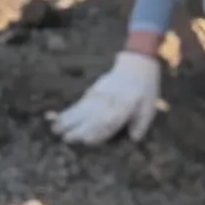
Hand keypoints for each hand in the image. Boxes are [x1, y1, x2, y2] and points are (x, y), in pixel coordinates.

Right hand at [47, 50, 161, 144]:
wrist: (136, 64)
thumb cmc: (145, 89)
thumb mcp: (150, 106)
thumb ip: (142, 123)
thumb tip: (134, 138)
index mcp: (123, 107)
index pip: (108, 122)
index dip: (98, 131)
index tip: (86, 140)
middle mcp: (108, 102)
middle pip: (91, 117)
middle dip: (78, 128)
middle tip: (66, 139)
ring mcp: (99, 96)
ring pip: (81, 110)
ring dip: (68, 120)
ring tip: (55, 130)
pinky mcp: (93, 92)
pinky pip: (79, 103)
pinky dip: (68, 111)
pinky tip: (58, 118)